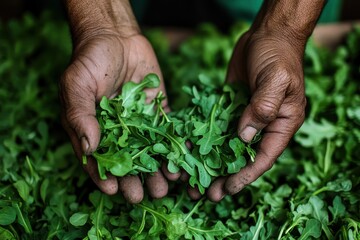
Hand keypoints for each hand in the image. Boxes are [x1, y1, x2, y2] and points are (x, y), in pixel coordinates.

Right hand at [60, 29, 178, 202]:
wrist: (116, 37)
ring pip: (150, 153)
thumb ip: (81, 115)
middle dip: (135, 181)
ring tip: (167, 183)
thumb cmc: (90, 60)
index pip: (98, 160)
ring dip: (158, 170)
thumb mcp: (76, 85)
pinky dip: (177, 146)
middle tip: (144, 196)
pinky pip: (169, 133)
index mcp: (94, 131)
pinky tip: (184, 158)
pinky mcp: (159, 113)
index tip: (112, 190)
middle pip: (127, 163)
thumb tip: (89, 148)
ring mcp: (140, 124)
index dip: (103, 176)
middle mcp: (118, 132)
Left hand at [207, 30, 306, 200]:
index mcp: (281, 124)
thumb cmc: (279, 55)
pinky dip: (202, 140)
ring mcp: (244, 116)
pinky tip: (187, 150)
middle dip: (224, 176)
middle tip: (206, 194)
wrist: (267, 34)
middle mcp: (262, 125)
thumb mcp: (276, 80)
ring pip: (226, 146)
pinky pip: (214, 127)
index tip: (229, 190)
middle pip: (242, 158)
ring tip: (192, 180)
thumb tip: (244, 136)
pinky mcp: (228, 107)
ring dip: (210, 163)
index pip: (264, 157)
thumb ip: (263, 107)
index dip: (246, 175)